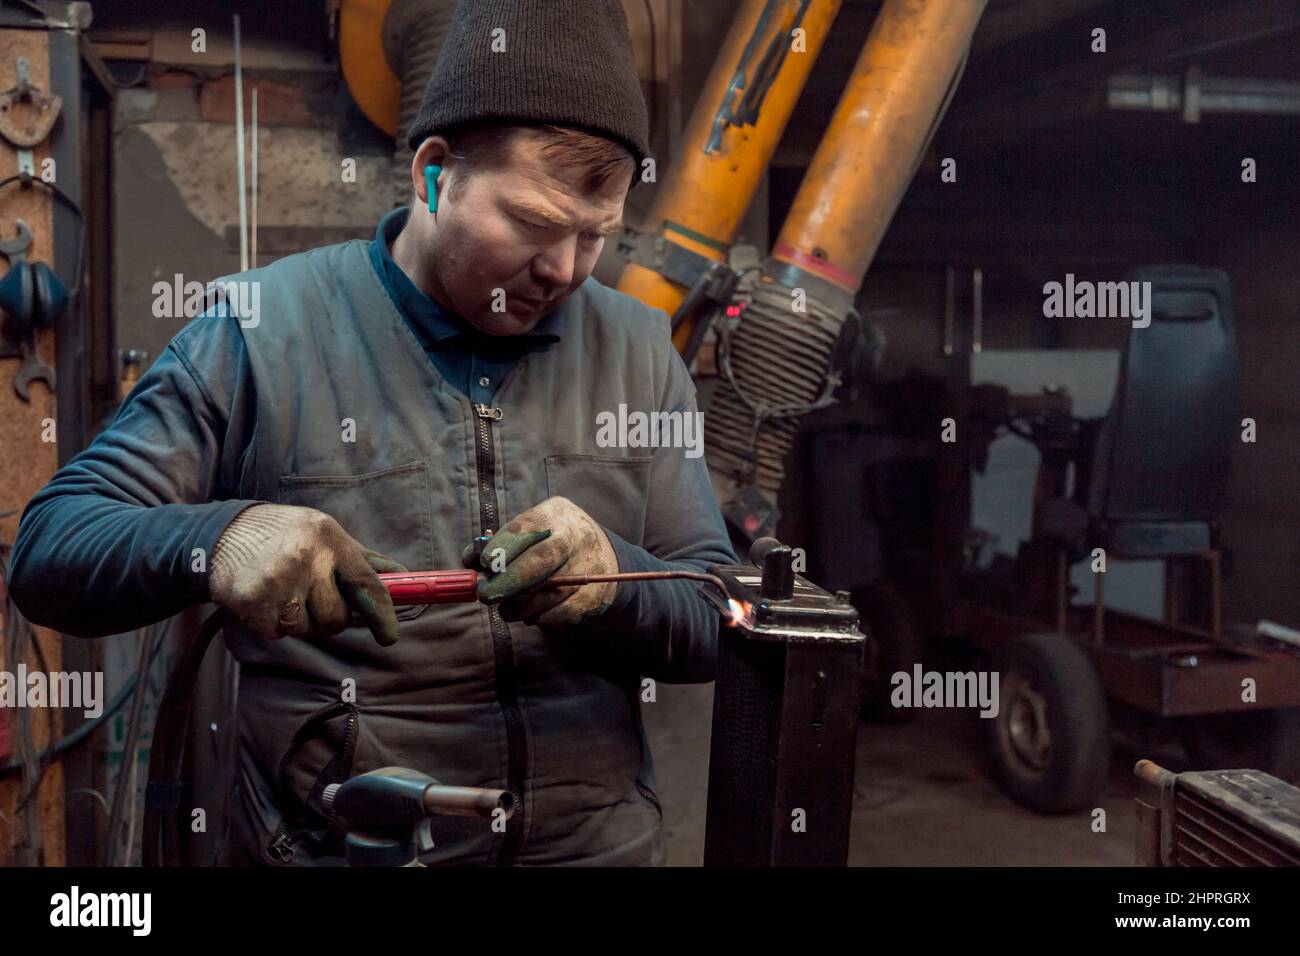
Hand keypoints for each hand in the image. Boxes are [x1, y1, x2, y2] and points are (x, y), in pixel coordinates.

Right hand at [210, 504, 405, 645]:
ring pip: (306, 629)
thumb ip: (362, 559)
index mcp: (329, 538)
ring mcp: (277, 581)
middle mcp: (305, 558)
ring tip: (283, 592)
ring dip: (298, 620)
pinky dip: (272, 623)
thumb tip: (403, 576)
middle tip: (308, 595)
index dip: (382, 614)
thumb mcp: (324, 533)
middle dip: (327, 616)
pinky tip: (263, 598)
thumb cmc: (284, 536)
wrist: (220, 535)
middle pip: (336, 618)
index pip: (366, 584)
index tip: (390, 636)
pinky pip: (277, 633)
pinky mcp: (252, 602)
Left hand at [463, 496, 617, 627]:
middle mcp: (576, 536)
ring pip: (550, 592)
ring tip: (507, 610)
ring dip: (521, 606)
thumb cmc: (551, 543)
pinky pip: (563, 612)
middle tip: (486, 596)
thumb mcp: (530, 531)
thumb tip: (470, 562)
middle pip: (542, 559)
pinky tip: (532, 614)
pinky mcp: (595, 595)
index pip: (526, 528)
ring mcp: (589, 566)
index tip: (484, 564)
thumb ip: (499, 544)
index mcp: (554, 514)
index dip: (502, 547)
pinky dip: (542, 618)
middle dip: (509, 580)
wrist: (602, 555)